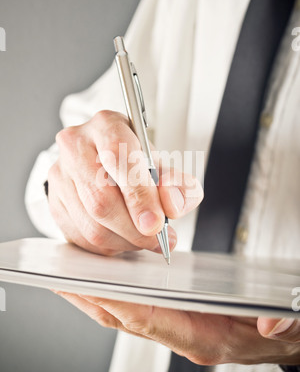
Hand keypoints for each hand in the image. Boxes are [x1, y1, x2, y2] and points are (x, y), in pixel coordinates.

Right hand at [48, 110, 202, 255]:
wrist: (108, 165)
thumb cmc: (137, 163)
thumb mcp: (166, 168)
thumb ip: (180, 185)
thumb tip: (172, 204)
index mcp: (106, 125)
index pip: (119, 159)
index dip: (139, 196)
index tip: (156, 223)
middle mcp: (76, 145)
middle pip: (102, 199)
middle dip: (135, 229)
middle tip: (157, 239)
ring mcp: (60, 174)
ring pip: (92, 224)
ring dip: (124, 241)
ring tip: (143, 239)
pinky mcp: (54, 201)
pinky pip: (81, 236)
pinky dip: (109, 245)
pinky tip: (123, 238)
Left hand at [53, 294, 299, 365]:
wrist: (282, 334)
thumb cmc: (279, 330)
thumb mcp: (292, 326)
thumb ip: (284, 325)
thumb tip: (271, 326)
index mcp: (205, 339)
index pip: (148, 319)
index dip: (114, 301)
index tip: (85, 283)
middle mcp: (184, 336)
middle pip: (126, 317)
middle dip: (90, 297)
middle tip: (60, 274)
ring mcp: (178, 327)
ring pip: (126, 311)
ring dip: (97, 293)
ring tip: (70, 270)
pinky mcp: (177, 316)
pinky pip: (137, 304)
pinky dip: (116, 290)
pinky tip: (104, 273)